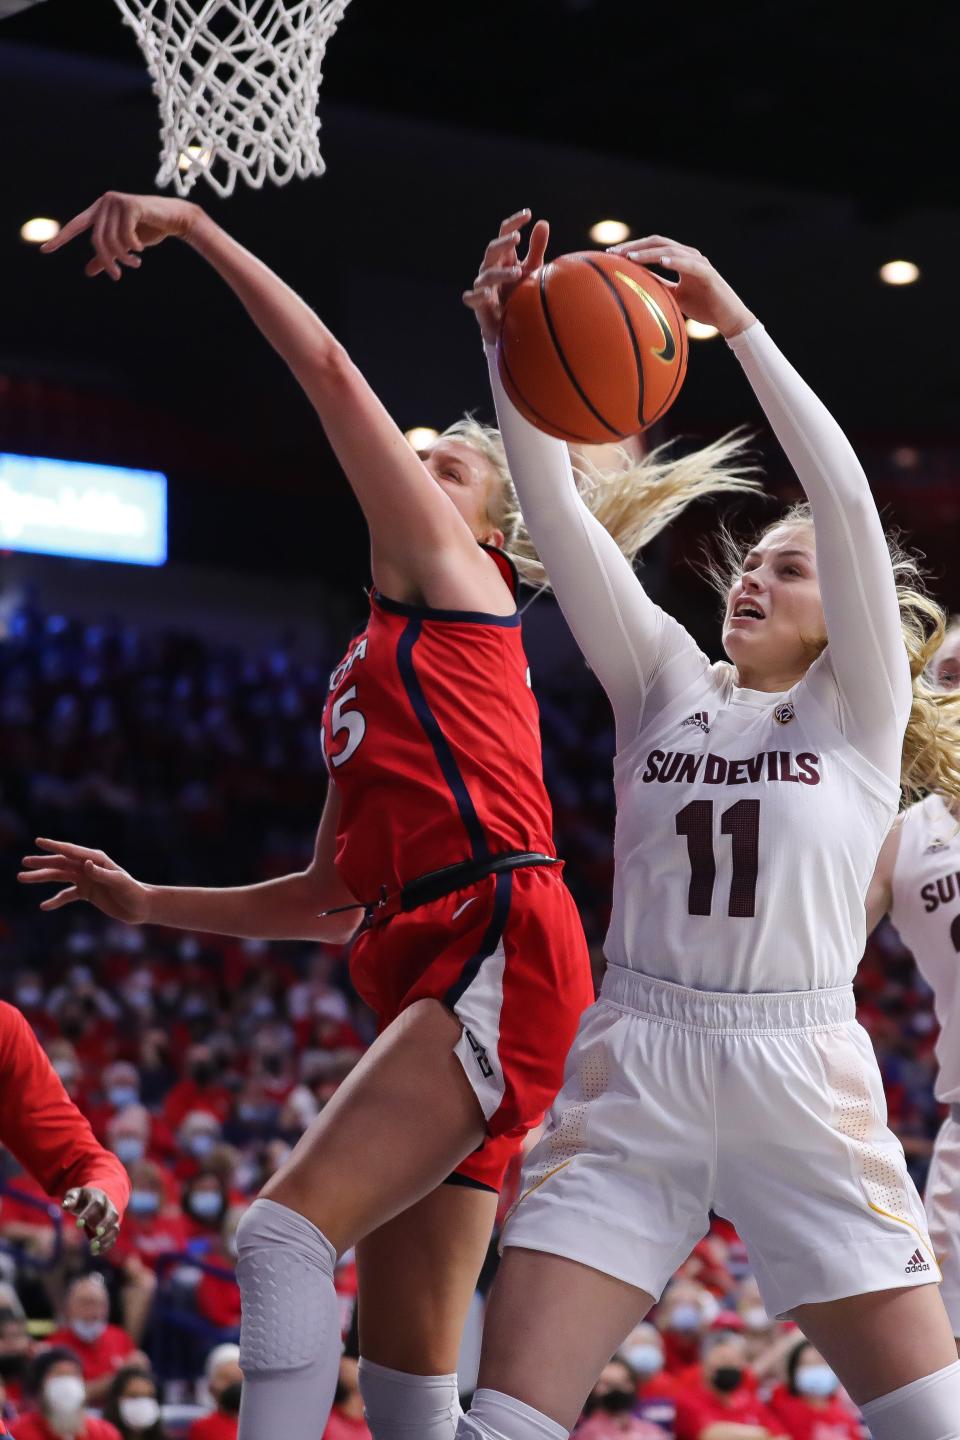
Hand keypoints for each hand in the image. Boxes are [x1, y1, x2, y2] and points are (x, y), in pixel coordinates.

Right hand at [18, 838, 151, 922]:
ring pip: (59, 876)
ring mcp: (86, 879)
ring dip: (42, 877)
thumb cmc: (133, 891)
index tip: (38, 841)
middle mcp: (89, 867)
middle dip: (42, 862)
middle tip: (24, 862)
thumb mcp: (119, 883)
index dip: (55, 846)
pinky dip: (55, 900)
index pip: (72, 851)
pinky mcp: (87, 892)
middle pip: (61, 863)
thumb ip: (102, 874)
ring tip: (22, 878)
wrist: (141, 907)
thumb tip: (86, 864)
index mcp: (96, 859)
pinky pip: (67, 895)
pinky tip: (44, 906)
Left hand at [40, 191, 199, 280]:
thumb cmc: (150, 230)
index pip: (76, 226)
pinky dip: (133, 247)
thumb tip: (88, 271)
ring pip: (111, 240)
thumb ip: (107, 255)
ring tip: (135, 264)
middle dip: (107, 261)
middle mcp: (104, 202)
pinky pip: (125, 236)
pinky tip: (141, 249)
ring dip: (123, 258)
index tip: (44, 250)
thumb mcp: (125, 245)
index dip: (61, 239)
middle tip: (118, 276)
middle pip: (97, 240)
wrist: (175, 219)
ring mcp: (116, 201)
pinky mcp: (130, 205)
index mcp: (99, 210)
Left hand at [62, 1187, 119, 1254]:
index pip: (96, 1204)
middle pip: (112, 1215)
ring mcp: (112, 1219)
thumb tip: (65, 1205)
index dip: (88, 1214)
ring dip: (106, 1238)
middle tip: (97, 1233)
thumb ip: (70, 1199)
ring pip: (114, 1227)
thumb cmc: (83, 1199)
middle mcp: (109, 1207)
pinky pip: (113, 1237)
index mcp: (99, 1197)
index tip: (77, 1225)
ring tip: (93, 1247)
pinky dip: (106, 1245)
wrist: (98, 1200)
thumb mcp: (76, 1195)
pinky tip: (95, 1252)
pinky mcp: (112, 1228)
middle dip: (105, 1224)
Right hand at [463, 209, 549, 343]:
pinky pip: (471, 297)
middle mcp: (491, 268)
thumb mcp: (531, 269)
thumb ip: (536, 248)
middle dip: (504, 243)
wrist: (509, 322)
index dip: (513, 223)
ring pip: (487, 274)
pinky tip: (488, 294)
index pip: (504, 234)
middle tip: (517, 238)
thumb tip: (543, 223)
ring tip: (518, 273)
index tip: (528, 215)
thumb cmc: (519, 292)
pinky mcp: (478, 304)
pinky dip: (478, 295)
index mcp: (504, 257)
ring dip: (501, 272)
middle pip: (493, 250)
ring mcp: (483, 285)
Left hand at [607, 235, 755, 338]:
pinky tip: (660, 262)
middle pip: (658, 242)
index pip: (653, 247)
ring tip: (631, 257)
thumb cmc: (702, 307)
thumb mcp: (673, 295)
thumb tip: (635, 282)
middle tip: (614, 253)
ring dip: (649, 252)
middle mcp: (689, 255)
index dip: (633, 248)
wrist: (728, 318)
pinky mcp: (708, 273)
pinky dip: (675, 261)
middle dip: (635, 246)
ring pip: (671, 250)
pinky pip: (689, 265)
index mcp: (680, 259)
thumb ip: (657, 284)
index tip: (612, 254)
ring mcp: (699, 262)